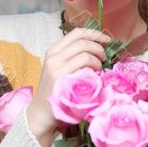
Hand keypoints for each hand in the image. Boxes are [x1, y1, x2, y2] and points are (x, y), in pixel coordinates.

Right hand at [26, 28, 110, 145]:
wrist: (41, 113)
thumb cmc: (55, 91)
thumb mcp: (59, 68)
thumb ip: (73, 57)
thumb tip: (97, 48)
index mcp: (53, 51)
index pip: (76, 33)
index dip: (94, 34)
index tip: (106, 40)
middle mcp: (54, 56)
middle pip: (83, 42)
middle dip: (99, 48)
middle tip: (104, 58)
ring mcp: (57, 67)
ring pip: (85, 54)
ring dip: (97, 60)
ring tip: (99, 69)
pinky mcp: (62, 79)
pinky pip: (84, 67)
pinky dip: (94, 70)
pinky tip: (94, 77)